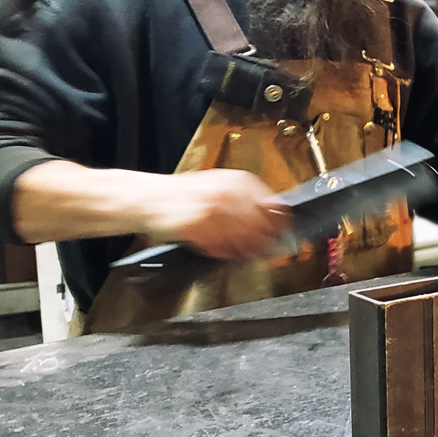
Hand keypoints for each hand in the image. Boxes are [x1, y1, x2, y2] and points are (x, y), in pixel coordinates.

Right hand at [144, 169, 290, 258]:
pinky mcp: (197, 226)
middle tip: (269, 254)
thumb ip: (250, 201)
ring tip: (244, 255)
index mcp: (240, 181)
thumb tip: (280, 221)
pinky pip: (222, 248)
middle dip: (268, 244)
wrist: (149, 197)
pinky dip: (226, 254)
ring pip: (245, 240)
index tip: (288, 240)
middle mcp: (230, 193)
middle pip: (264, 227)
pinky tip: (221, 251)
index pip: (276, 208)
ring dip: (248, 252)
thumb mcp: (222, 187)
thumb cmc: (188, 195)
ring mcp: (213, 209)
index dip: (284, 227)